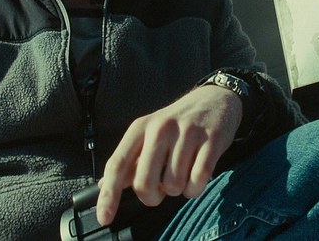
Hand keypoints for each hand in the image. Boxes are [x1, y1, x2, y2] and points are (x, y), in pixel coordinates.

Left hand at [96, 85, 242, 225]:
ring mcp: (187, 134)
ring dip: (177, 190)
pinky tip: (195, 179)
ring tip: (181, 175)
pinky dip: (195, 189)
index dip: (109, 195)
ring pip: (173, 185)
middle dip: (151, 197)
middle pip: (144, 182)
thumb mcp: (148, 134)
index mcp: (141, 128)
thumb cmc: (176, 124)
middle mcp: (161, 128)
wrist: (214, 100)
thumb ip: (128, 161)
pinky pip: (198, 180)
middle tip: (160, 191)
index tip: (104, 218)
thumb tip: (104, 185)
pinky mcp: (211, 141)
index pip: (117, 165)